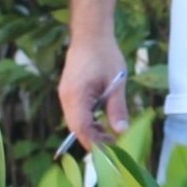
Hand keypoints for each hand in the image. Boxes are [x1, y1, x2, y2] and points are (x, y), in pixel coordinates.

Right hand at [58, 35, 131, 150]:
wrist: (90, 35)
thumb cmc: (105, 55)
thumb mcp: (117, 82)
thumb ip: (117, 108)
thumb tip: (121, 131)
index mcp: (76, 95)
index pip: (81, 128)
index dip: (95, 143)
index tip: (111, 151)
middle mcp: (66, 97)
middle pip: (76, 128)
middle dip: (94, 140)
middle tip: (114, 146)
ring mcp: (65, 95)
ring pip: (75, 122)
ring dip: (91, 132)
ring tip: (111, 137)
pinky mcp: (69, 93)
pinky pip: (76, 114)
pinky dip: (88, 122)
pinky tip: (102, 123)